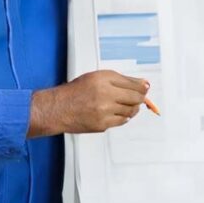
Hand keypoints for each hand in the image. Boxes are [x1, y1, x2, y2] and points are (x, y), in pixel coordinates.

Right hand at [28, 70, 146, 135]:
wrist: (58, 108)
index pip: (133, 84)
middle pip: (135, 98)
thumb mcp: (96, 77)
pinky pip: (122, 121)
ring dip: (133, 108)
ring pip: (130, 111)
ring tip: (126, 105)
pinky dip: (124, 117)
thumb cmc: (75, 91)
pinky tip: (118, 113)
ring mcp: (104, 111)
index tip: (145, 88)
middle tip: (139, 97)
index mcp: (104, 79)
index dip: (142, 87)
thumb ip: (120, 80)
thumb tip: (142, 84)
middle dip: (140, 98)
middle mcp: (105, 94)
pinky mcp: (103, 125)